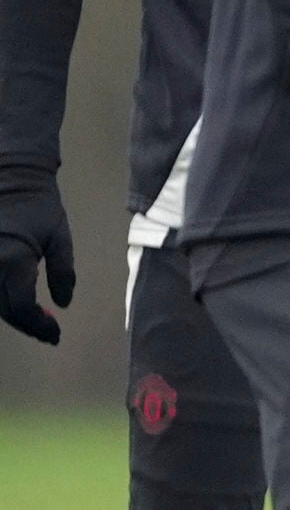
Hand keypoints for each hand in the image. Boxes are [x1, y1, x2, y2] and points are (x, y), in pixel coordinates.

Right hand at [0, 161, 72, 344]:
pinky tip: (12, 297)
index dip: (38, 325)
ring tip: (31, 316)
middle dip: (26, 322)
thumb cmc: (39, 205)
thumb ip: (63, 273)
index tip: (55, 334)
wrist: (10, 175)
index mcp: (13, 260)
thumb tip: (63, 304)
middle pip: (3, 309)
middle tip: (47, 329)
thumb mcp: (60, 237)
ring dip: (9, 311)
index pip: (21, 307)